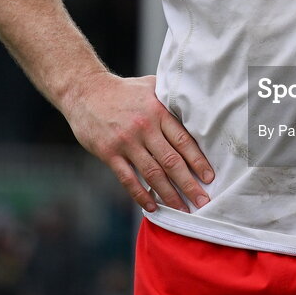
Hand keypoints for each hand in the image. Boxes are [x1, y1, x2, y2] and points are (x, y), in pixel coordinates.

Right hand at [63, 72, 213, 213]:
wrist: (86, 91)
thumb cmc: (123, 90)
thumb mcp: (151, 85)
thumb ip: (171, 96)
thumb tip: (196, 101)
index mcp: (158, 111)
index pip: (183, 140)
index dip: (197, 161)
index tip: (210, 177)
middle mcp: (145, 127)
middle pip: (171, 161)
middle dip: (189, 184)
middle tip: (203, 202)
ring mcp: (126, 141)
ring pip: (152, 173)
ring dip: (169, 194)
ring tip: (182, 209)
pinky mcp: (109, 153)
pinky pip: (128, 178)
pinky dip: (141, 195)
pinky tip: (152, 206)